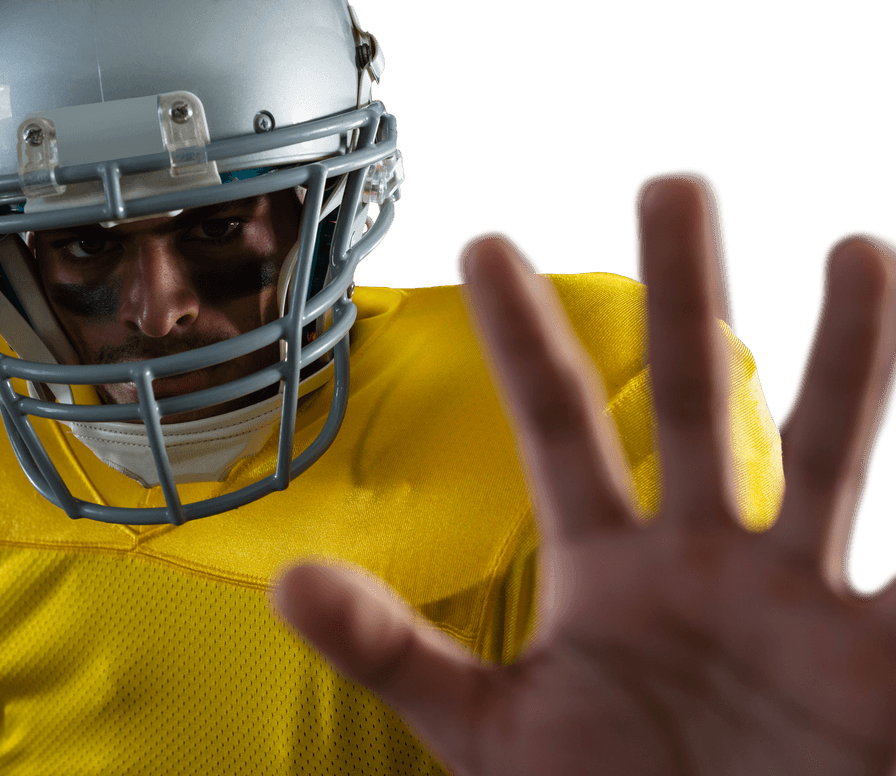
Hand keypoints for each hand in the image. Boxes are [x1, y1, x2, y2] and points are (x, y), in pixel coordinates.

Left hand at [270, 169, 895, 774]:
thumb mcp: (488, 732)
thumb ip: (395, 650)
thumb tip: (288, 579)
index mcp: (604, 570)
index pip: (557, 425)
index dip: (523, 338)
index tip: (486, 248)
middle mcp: (699, 559)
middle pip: (694, 399)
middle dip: (686, 295)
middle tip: (672, 187)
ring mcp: (795, 598)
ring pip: (830, 449)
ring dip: (852, 355)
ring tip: (863, 253)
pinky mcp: (879, 658)